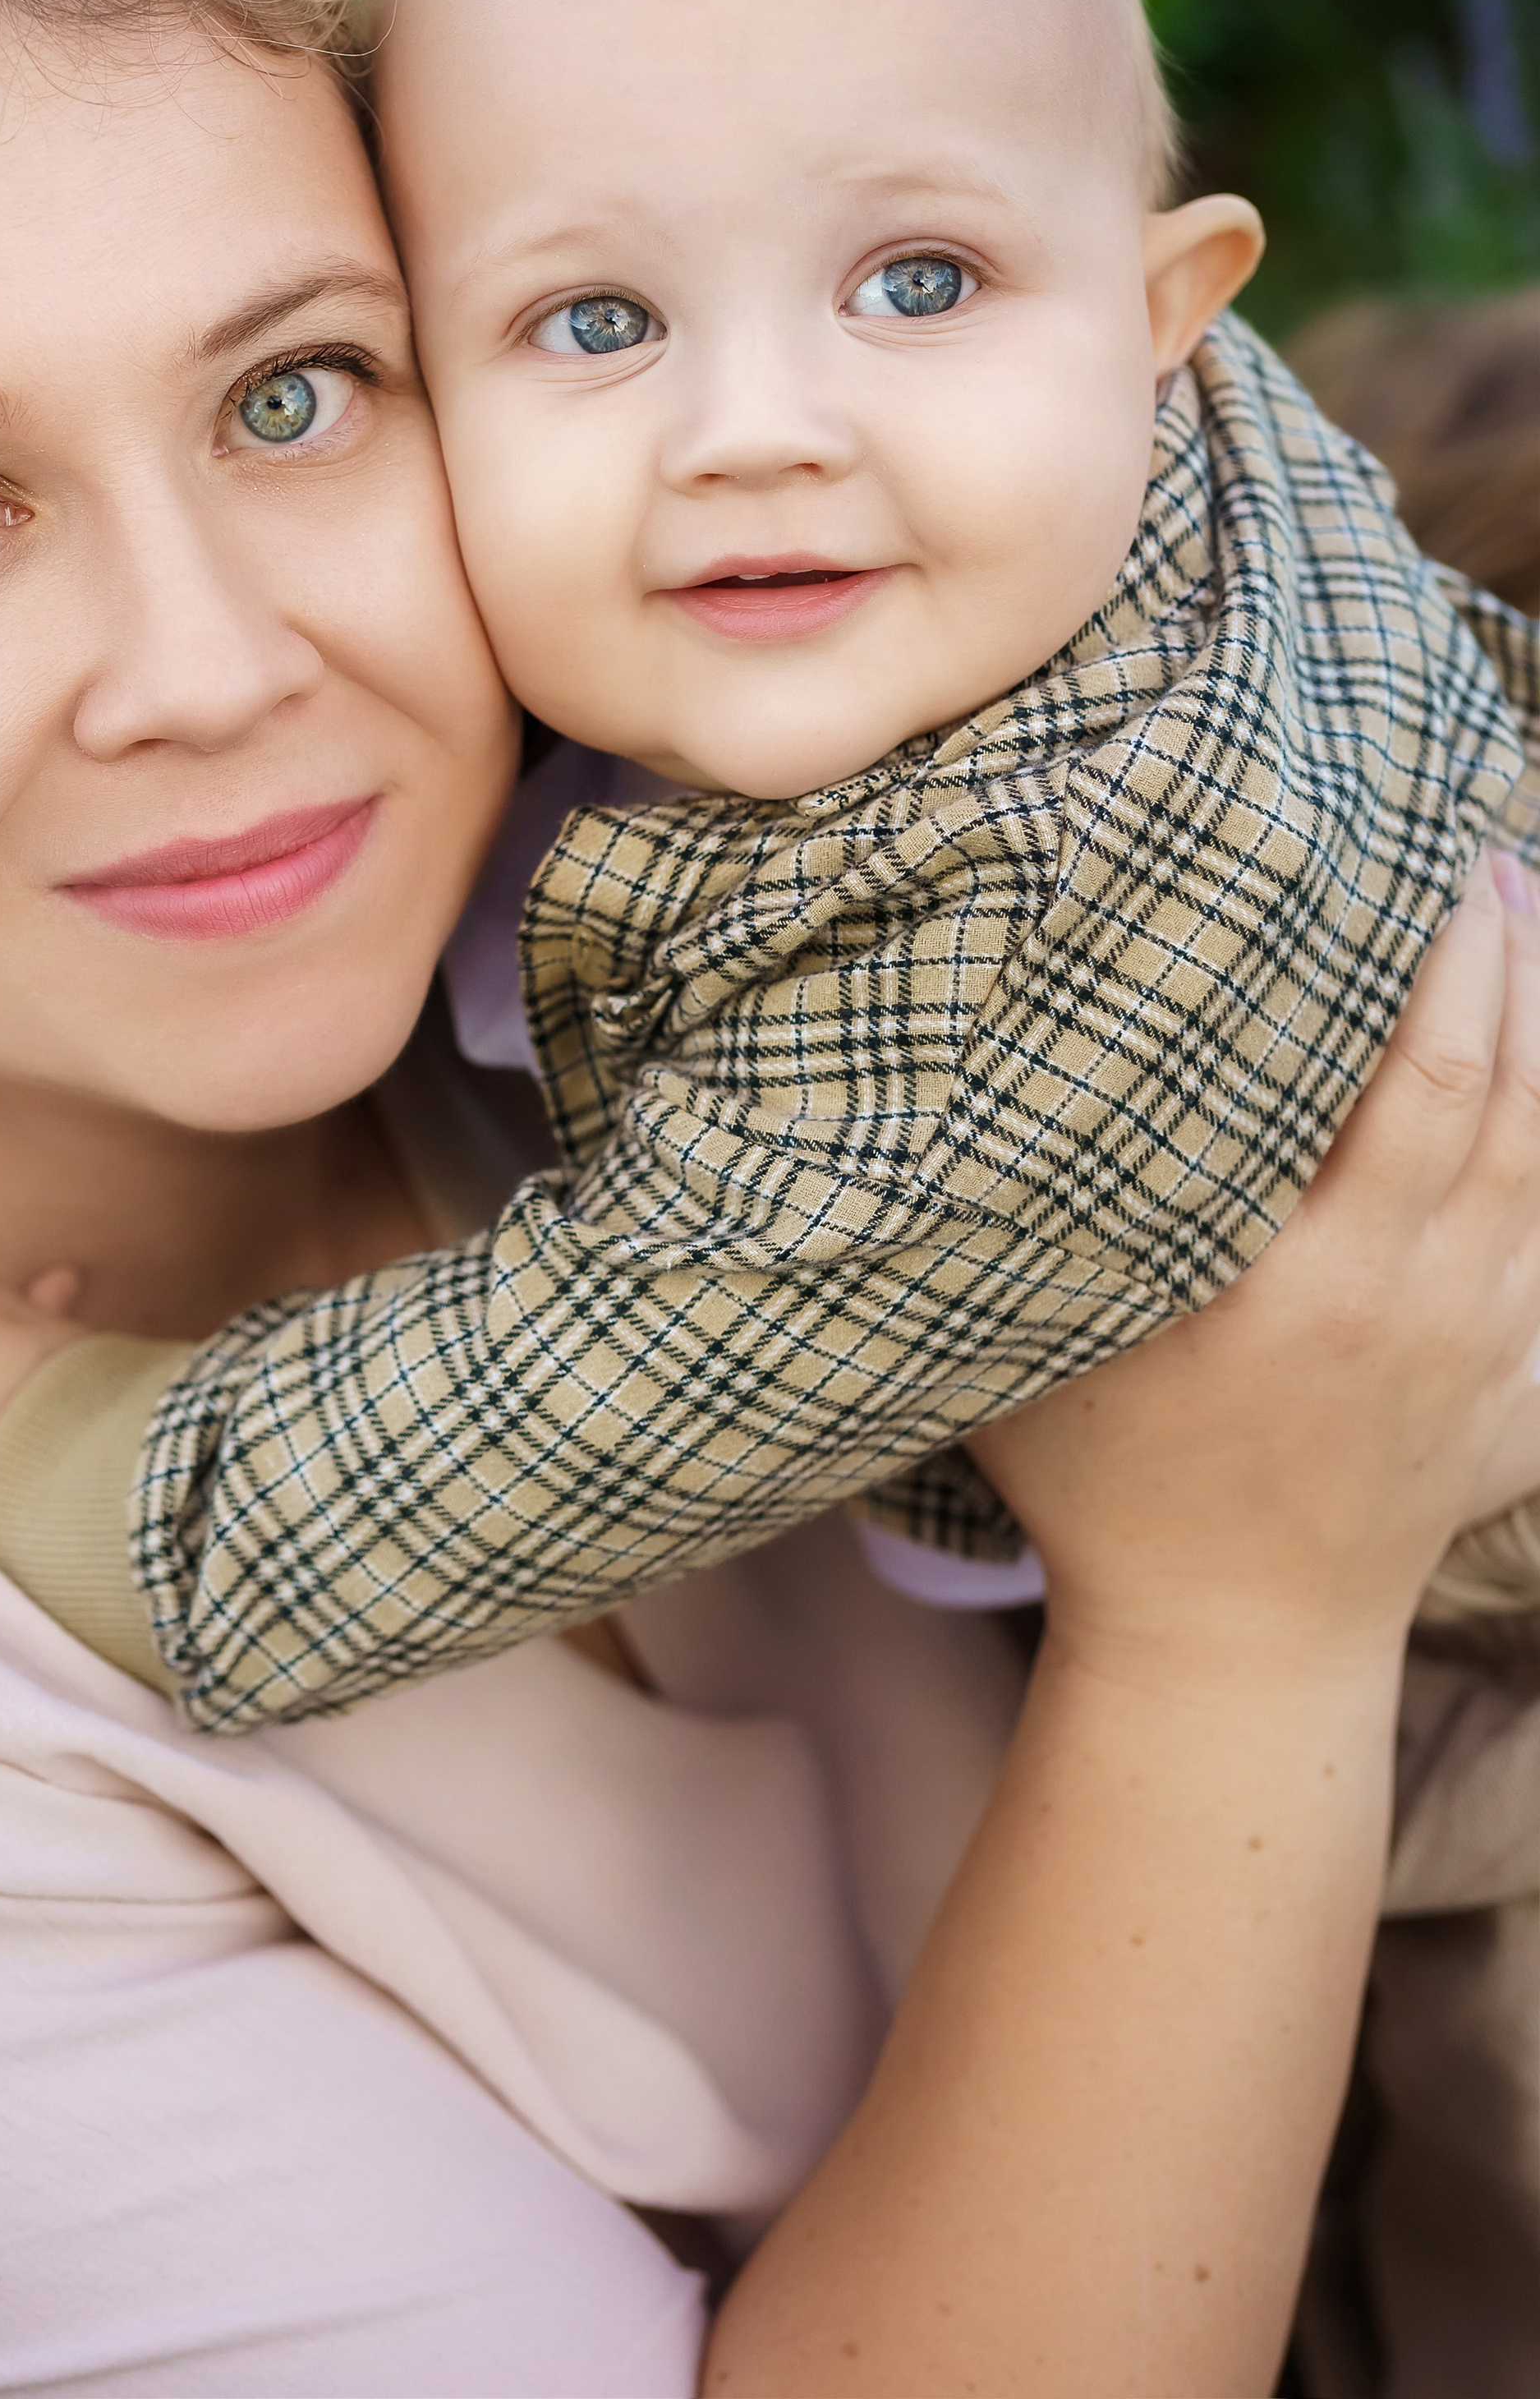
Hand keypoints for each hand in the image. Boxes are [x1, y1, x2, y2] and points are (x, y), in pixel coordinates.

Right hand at [970, 856, 1539, 1682]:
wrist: (1230, 1655)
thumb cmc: (1106, 1489)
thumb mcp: (1044, 1343)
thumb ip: (1042, 1210)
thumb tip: (1008, 1064)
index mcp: (1307, 1281)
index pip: (1407, 1082)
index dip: (1427, 959)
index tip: (1408, 854)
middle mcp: (1418, 1301)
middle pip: (1502, 1089)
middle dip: (1502, 952)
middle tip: (1474, 842)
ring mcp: (1486, 1349)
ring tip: (1523, 909)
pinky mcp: (1518, 1391)